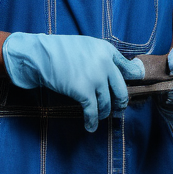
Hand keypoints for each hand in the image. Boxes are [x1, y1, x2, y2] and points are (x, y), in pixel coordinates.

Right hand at [2, 33, 143, 132]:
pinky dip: (92, 121)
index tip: (129, 90)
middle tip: (118, 108)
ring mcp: (96, 78)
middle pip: (121, 90)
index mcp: (107, 51)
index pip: (129, 69)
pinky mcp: (84, 91)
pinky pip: (93, 111)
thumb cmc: (59, 50)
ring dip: (104, 113)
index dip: (132, 82)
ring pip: (107, 103)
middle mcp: (105, 64)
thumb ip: (101, 57)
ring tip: (100, 117)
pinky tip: (90, 127)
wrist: (40, 54)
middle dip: (121, 103)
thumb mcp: (86, 45)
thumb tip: (111, 74)